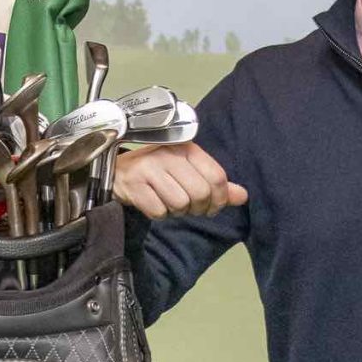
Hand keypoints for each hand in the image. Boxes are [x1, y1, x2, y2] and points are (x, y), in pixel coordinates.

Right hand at [113, 143, 246, 218]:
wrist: (118, 173)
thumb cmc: (157, 172)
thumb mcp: (188, 171)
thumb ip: (215, 184)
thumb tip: (242, 196)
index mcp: (186, 147)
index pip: (217, 177)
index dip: (219, 199)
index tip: (212, 207)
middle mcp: (169, 154)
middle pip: (200, 193)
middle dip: (197, 208)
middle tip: (189, 208)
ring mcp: (149, 168)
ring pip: (180, 204)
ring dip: (176, 211)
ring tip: (168, 202)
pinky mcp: (134, 185)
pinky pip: (159, 211)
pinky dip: (159, 214)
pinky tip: (153, 203)